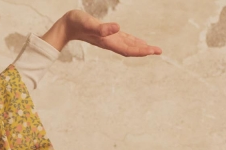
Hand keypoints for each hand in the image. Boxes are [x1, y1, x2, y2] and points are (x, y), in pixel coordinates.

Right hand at [43, 10, 161, 55]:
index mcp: (109, 41)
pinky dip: (131, 41)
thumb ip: (103, 28)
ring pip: (128, 44)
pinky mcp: (106, 34)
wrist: (66, 27)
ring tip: (151, 48)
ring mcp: (109, 39)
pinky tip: (136, 41)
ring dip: (140, 47)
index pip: (129, 49)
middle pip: (131, 49)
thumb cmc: (77, 23)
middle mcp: (111, 42)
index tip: (153, 51)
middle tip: (159, 51)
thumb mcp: (90, 23)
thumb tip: (118, 28)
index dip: (142, 51)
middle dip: (145, 50)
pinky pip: (123, 39)